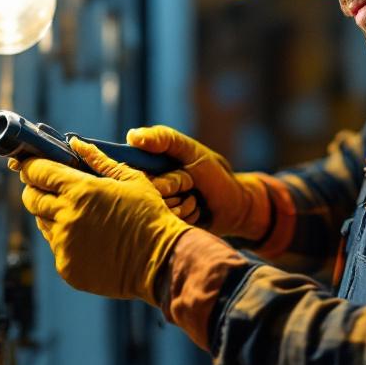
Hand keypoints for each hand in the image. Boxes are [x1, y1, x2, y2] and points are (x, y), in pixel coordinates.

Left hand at [17, 137, 191, 304]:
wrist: (161, 262)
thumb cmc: (150, 217)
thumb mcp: (131, 180)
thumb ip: (99, 160)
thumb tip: (76, 142)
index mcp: (81, 190)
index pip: (38, 172)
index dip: (32, 167)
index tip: (33, 166)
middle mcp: (67, 216)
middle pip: (31, 198)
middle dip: (35, 190)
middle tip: (49, 189)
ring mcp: (65, 244)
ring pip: (43, 223)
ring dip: (52, 216)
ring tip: (79, 216)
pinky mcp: (67, 267)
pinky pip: (57, 247)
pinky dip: (67, 241)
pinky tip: (90, 240)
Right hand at [126, 126, 268, 239]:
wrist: (234, 205)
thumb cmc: (213, 174)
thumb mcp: (191, 151)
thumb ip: (164, 139)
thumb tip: (132, 136)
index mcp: (146, 168)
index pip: (131, 172)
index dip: (157, 174)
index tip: (179, 174)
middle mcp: (146, 189)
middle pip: (146, 193)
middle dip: (174, 187)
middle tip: (191, 184)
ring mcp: (155, 210)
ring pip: (158, 210)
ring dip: (184, 205)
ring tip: (195, 199)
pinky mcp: (165, 228)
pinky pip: (168, 225)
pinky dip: (188, 217)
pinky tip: (196, 212)